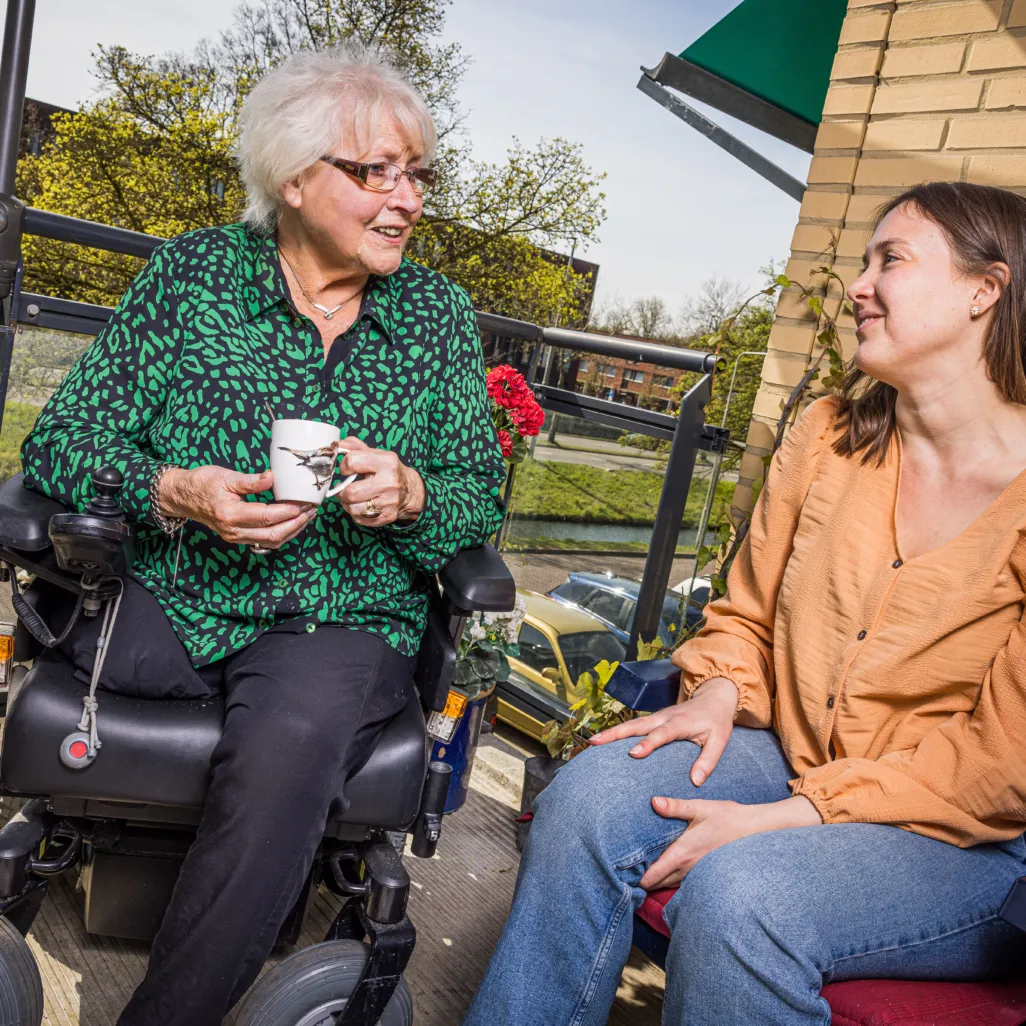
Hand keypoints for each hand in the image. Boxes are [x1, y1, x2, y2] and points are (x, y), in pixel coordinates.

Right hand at [159, 466, 315, 549]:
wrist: (183, 496)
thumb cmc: (202, 484)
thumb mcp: (226, 476)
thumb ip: (251, 480)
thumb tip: (273, 477)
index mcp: (230, 515)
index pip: (267, 517)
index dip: (288, 511)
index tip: (303, 502)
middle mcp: (233, 531)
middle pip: (273, 534)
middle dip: (296, 523)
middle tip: (311, 510)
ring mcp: (236, 537)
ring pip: (271, 541)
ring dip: (292, 530)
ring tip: (307, 516)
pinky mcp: (238, 537)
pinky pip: (265, 541)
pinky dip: (282, 534)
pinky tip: (292, 523)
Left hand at [337, 437, 425, 526]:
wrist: (411, 491)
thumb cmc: (389, 471)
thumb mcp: (377, 454)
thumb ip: (355, 447)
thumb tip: (336, 445)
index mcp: (386, 462)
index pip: (352, 462)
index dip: (343, 466)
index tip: (346, 469)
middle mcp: (389, 483)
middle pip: (351, 492)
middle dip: (341, 491)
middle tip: (343, 488)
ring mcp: (389, 502)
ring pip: (353, 508)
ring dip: (347, 504)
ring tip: (351, 498)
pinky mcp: (387, 516)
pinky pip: (360, 519)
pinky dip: (355, 513)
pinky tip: (360, 505)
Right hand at [589, 677, 739, 785]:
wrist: (713, 698)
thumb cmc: (716, 721)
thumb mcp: (720, 740)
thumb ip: (708, 760)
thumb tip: (695, 782)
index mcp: (680, 722)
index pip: (661, 734)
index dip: (647, 743)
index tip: (633, 754)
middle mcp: (664, 717)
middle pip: (636, 725)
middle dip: (615, 734)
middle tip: (596, 742)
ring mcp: (656, 717)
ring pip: (630, 724)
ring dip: (611, 732)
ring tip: (592, 742)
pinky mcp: (652, 720)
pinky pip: (633, 726)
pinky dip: (617, 732)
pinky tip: (603, 741)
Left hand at [639, 796, 822, 890]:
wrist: (756, 831)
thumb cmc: (728, 817)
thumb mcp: (701, 808)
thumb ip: (675, 807)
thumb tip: (653, 801)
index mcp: (682, 854)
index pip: (652, 876)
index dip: (634, 878)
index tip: (618, 874)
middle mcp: (688, 870)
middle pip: (656, 884)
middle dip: (640, 880)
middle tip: (622, 871)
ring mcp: (697, 875)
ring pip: (669, 884)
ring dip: (655, 879)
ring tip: (638, 869)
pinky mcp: (704, 874)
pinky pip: (681, 882)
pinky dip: (670, 878)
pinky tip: (664, 866)